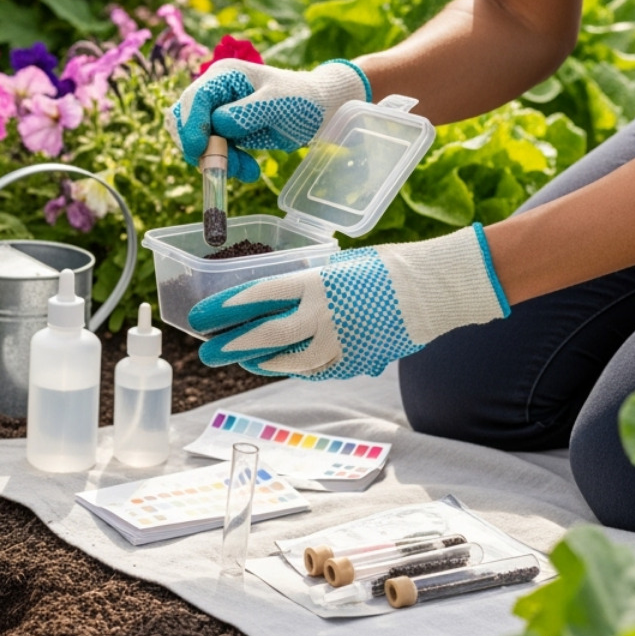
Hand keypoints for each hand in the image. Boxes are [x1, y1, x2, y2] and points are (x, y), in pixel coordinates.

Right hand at [166, 59, 369, 180]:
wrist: (318, 110)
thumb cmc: (301, 100)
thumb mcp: (277, 104)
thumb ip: (246, 113)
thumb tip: (218, 125)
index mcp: (223, 75)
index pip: (195, 98)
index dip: (191, 124)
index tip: (198, 150)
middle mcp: (214, 92)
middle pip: (185, 121)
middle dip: (202, 147)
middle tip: (223, 167)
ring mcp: (217, 112)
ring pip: (197, 141)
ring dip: (217, 161)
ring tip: (248, 170)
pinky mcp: (224, 131)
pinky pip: (212, 152)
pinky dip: (227, 164)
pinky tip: (249, 169)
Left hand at [188, 225, 509, 379]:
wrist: (431, 290)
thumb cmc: (385, 268)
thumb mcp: (339, 266)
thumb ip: (308, 283)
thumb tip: (277, 297)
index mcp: (315, 283)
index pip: (258, 295)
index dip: (226, 307)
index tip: (202, 315)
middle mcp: (322, 314)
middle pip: (264, 333)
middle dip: (230, 344)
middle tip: (206, 351)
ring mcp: (338, 341)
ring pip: (286, 359)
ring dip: (257, 360)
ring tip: (239, 359)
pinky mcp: (354, 361)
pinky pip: (314, 369)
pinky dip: (291, 368)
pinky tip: (274, 365)